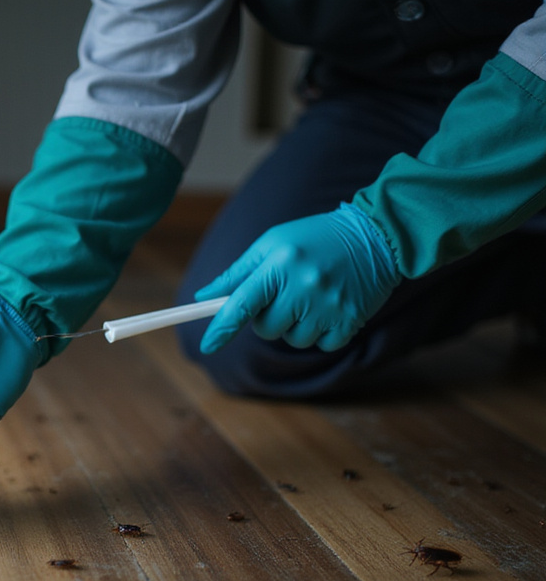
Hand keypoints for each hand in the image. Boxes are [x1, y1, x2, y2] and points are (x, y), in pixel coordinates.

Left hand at [196, 203, 402, 353]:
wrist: (376, 234)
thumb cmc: (315, 238)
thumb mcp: (273, 243)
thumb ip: (238, 273)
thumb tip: (205, 297)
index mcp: (279, 264)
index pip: (242, 303)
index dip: (222, 328)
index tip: (207, 346)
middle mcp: (304, 286)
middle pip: (266, 329)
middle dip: (268, 318)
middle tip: (285, 295)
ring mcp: (328, 305)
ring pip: (293, 339)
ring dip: (296, 326)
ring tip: (311, 297)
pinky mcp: (350, 320)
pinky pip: (322, 345)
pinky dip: (322, 332)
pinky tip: (329, 307)